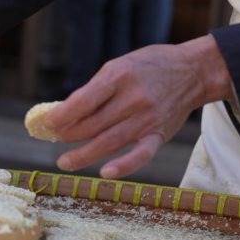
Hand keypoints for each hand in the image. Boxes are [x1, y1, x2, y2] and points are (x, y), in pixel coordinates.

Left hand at [45, 35, 232, 178]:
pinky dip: (124, 165)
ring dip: (83, 155)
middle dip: (68, 135)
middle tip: (53, 139)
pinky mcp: (160, 134)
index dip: (61, 115)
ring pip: (109, 142)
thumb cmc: (146, 67)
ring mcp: (148, 118)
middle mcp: (133, 98)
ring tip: (64, 162)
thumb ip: (94, 90)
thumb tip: (64, 113)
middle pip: (92, 124)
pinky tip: (105, 173)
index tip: (47, 123)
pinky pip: (141, 154)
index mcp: (118, 76)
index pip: (83, 101)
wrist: (193, 71)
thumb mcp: (117, 66)